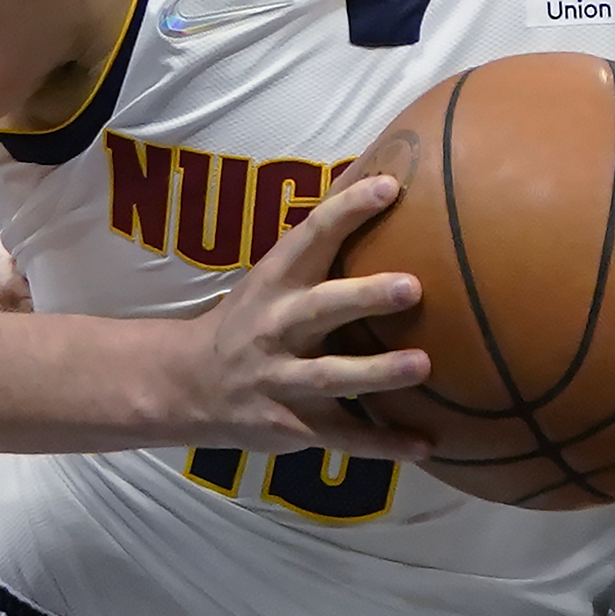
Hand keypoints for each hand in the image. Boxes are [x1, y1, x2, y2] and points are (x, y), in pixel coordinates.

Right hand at [155, 174, 435, 455]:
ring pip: (331, 377)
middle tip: (414, 286)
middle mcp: (277, 327)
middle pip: (322, 309)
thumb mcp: (276, 272)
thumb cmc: (253, 316)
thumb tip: (378, 170)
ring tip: (424, 365)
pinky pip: (341, 437)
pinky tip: (425, 445)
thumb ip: (323, 235)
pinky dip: (382, 444)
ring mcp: (281, 379)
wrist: (189, 384)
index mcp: (277, 280)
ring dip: (377, 373)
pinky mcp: (292, 425)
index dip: (347, 210)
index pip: (311, 235)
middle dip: (365, 297)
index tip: (388, 187)